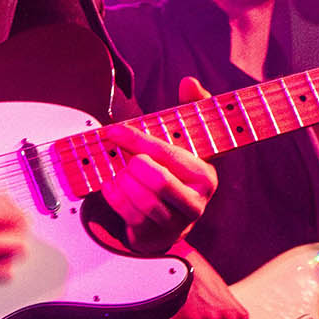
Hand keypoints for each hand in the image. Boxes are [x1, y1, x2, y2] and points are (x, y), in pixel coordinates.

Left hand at [100, 76, 218, 254]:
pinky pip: (131, 216)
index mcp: (205, 176)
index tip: (114, 130)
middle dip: (132, 165)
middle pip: (157, 181)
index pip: (167, 153)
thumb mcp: (186, 139)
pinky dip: (115, 197)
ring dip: (123, 182)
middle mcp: (196, 203)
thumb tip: (189, 82)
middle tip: (122, 157)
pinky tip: (112, 185)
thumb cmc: (177, 171)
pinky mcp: (157, 236)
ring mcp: (177, 223)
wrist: (171, 217)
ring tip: (119, 171)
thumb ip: (191, 107)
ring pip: (144, 200)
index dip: (137, 139)